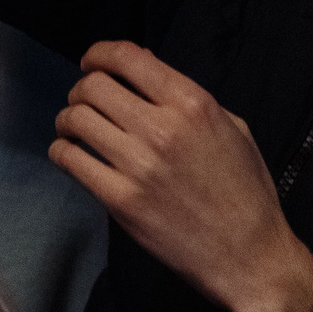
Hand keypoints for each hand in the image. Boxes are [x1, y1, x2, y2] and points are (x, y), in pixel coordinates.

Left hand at [50, 41, 312, 311]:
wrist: (250, 257)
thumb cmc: (246, 191)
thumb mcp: (231, 127)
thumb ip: (184, 95)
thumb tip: (141, 63)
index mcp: (193, 103)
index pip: (128, 57)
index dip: (99, 53)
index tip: (91, 62)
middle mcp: (162, 128)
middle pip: (93, 86)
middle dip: (81, 88)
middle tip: (84, 101)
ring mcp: (138, 166)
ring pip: (75, 119)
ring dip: (67, 119)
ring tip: (74, 129)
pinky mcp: (120, 202)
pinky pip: (70, 160)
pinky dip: (62, 152)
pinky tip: (71, 154)